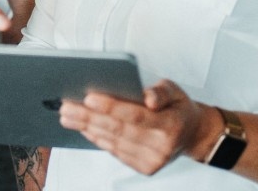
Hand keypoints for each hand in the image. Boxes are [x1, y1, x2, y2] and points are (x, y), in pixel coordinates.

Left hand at [59, 79, 208, 174]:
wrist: (190, 134)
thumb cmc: (177, 108)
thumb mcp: (174, 90)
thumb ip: (160, 91)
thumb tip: (148, 97)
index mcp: (170, 125)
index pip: (135, 115)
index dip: (111, 106)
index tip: (88, 98)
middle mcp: (161, 146)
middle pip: (118, 129)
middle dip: (89, 117)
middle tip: (67, 107)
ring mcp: (152, 160)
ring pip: (113, 142)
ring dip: (87, 128)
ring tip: (68, 116)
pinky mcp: (144, 167)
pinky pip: (115, 152)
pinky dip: (97, 139)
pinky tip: (85, 128)